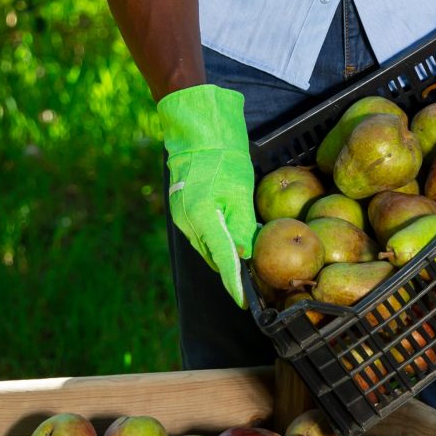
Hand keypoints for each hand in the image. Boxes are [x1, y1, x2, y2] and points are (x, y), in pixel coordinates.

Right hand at [158, 84, 257, 308]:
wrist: (197, 133)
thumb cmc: (223, 157)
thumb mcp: (240, 190)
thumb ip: (242, 224)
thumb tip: (245, 254)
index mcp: (203, 218)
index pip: (223, 260)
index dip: (234, 284)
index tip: (244, 302)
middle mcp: (188, 223)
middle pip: (213, 257)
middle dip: (231, 271)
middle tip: (253, 280)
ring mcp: (182, 218)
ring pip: (207, 247)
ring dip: (225, 254)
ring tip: (246, 259)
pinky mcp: (182, 210)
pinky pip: (202, 234)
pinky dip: (217, 240)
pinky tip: (233, 236)